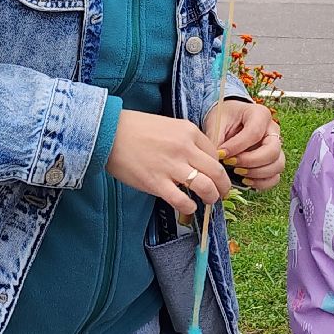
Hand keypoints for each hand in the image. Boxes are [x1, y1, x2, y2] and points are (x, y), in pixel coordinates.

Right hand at [105, 110, 230, 214]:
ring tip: (209, 201)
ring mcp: (171, 166)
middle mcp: (184, 148)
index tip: (215, 176)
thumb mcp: (169, 126)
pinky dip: (189, 207)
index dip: (218, 168)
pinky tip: (189, 207)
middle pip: (216, 171)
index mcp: (189, 131)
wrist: (109, 132)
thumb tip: (199, 161)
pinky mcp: (156, 183)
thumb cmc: (137, 128)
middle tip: (222, 193)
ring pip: (205, 187)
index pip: (215, 153)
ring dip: (212, 197)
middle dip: (223, 186)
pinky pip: (181, 200)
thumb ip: (186, 141)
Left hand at [205, 100, 284, 191]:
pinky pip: (275, 177)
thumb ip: (217, 140)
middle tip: (231, 163)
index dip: (237, 146)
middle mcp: (273, 130)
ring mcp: (276, 147)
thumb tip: (218, 159)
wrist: (228, 122)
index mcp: (260, 115)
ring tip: (237, 171)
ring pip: (278, 165)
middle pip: (273, 151)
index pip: (255, 133)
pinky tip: (245, 180)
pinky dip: (261, 183)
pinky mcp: (273, 162)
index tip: (221, 153)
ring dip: (257, 173)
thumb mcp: (217, 124)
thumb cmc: (224, 120)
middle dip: (250, 161)